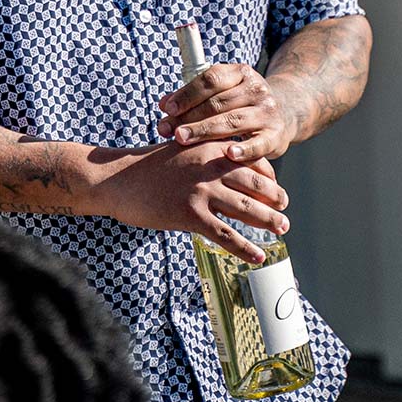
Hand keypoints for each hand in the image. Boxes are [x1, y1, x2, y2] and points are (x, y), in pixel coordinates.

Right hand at [89, 141, 288, 263]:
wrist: (117, 178)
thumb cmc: (147, 166)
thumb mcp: (180, 149)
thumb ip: (204, 154)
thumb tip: (228, 170)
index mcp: (208, 146)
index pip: (250, 158)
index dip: (267, 175)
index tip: (275, 187)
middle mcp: (209, 165)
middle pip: (254, 182)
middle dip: (274, 197)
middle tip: (284, 209)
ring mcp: (200, 190)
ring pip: (246, 208)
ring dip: (268, 221)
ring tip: (282, 229)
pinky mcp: (189, 214)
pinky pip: (225, 234)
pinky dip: (244, 247)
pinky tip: (257, 255)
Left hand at [157, 63, 294, 161]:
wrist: (285, 111)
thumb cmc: (241, 102)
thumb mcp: (223, 92)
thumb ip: (194, 97)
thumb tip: (164, 105)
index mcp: (240, 72)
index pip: (211, 79)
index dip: (187, 93)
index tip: (167, 108)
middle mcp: (256, 88)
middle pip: (217, 102)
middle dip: (189, 116)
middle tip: (166, 129)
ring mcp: (267, 111)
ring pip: (232, 121)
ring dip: (204, 131)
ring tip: (182, 139)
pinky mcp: (276, 135)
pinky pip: (259, 143)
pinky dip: (244, 149)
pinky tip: (228, 154)